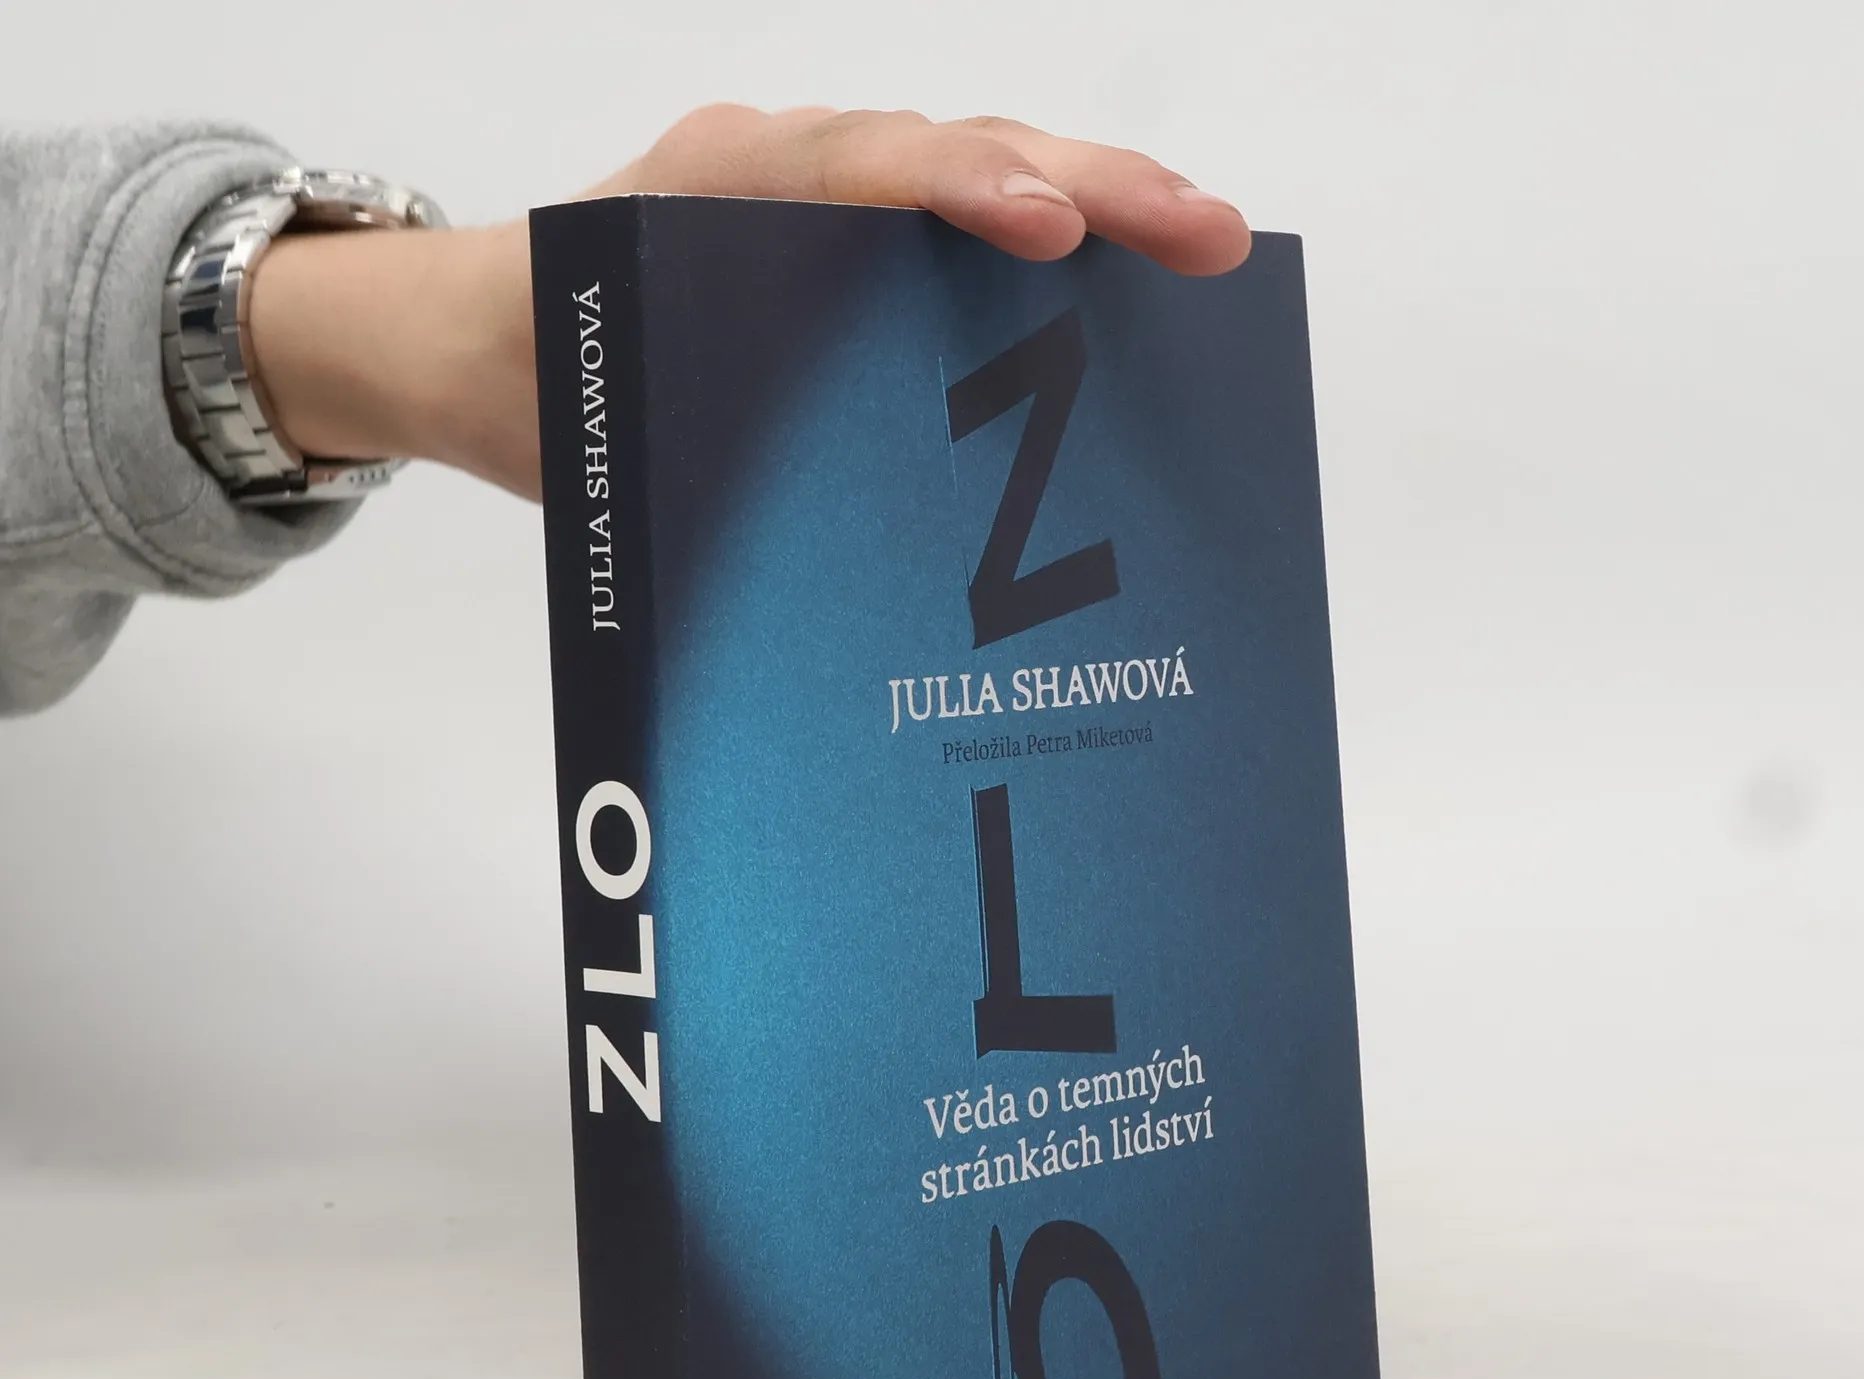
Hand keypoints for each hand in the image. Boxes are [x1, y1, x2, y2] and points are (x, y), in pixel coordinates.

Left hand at [246, 107, 1252, 502]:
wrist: (477, 339)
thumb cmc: (531, 376)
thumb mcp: (586, 427)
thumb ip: (680, 462)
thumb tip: (809, 568)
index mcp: (706, 189)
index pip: (853, 166)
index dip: (959, 190)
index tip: (1046, 229)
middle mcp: (782, 168)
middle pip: (954, 148)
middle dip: (1089, 187)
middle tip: (1209, 236)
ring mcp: (827, 192)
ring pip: (979, 169)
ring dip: (1098, 203)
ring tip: (1205, 250)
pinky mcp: (853, 235)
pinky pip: (964, 222)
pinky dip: (1053, 244)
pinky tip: (1131, 297)